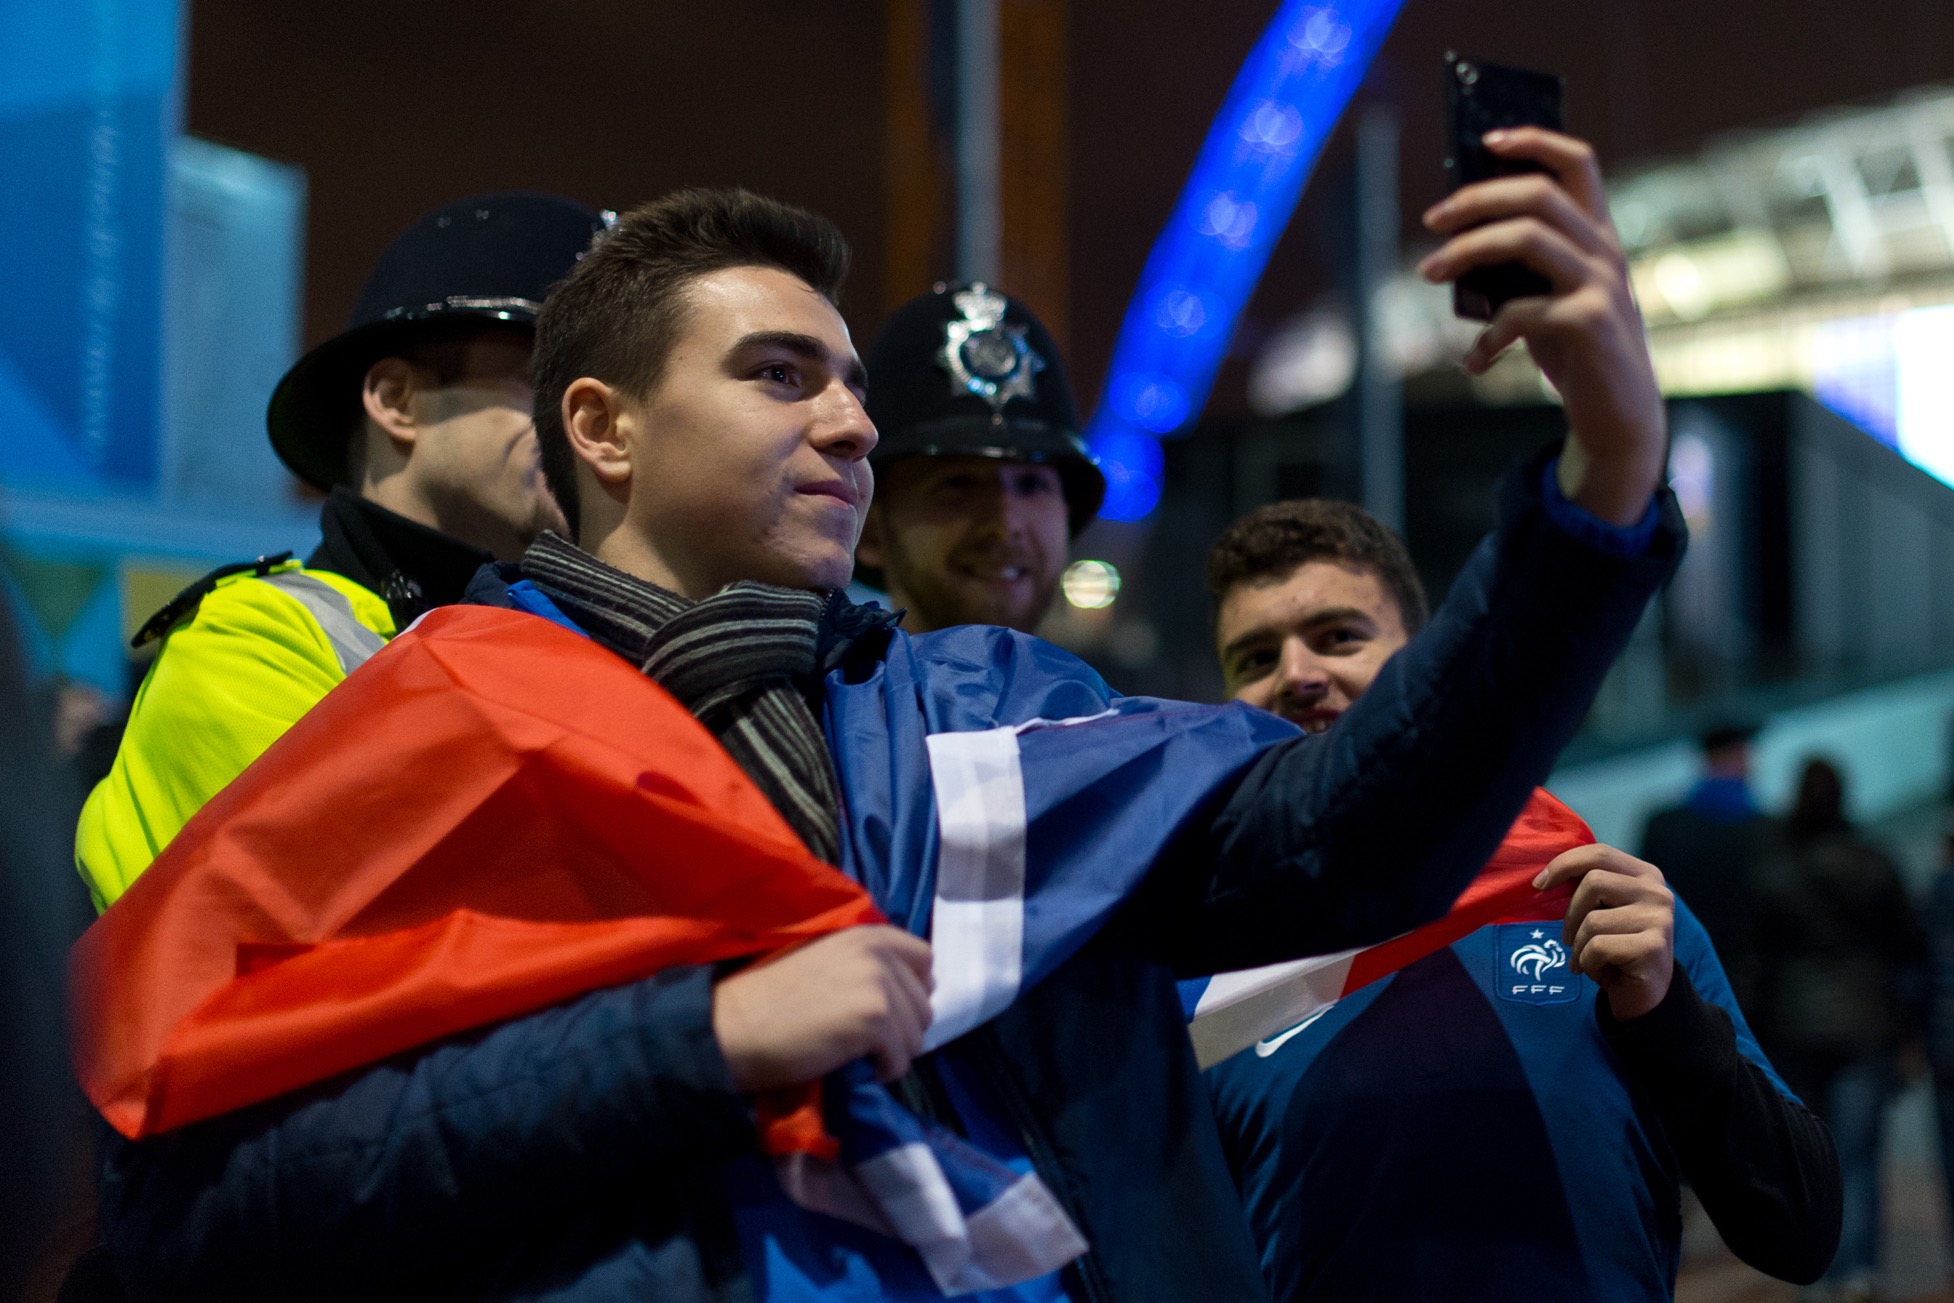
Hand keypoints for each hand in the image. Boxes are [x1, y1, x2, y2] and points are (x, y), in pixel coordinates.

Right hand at [712, 925, 933, 1089]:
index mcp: (867, 933)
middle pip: (925, 1003)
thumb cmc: (769, 997)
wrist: (734, 1026)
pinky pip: (900, 1060)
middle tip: (866, 1041)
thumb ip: (864, 963)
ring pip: (917, 1035)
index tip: (888, 1010)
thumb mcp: (824, 960)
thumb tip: (905, 990)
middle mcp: (878, 952)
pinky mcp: (873, 1019)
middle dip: (902, 1028)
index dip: (912, 989)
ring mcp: (878, 984)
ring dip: (892, 1053)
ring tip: (856, 1054)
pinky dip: (882, 1071)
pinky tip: (854, 1066)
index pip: (924, 959)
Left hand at [1419, 128, 1665, 525]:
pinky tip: (1473, 362)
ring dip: (1467, 251)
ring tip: (1427, 272)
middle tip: (1431, 219)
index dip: (1534, 140)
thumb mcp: (1546, 297)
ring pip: (1527, 238)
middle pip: (1538, 194)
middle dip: (1476, 198)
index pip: (1578, 162)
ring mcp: (1601, 284)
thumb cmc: (1574, 348)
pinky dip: (1487, 336)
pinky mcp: (1590, 323)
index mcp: (1597, 233)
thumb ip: (1518, 266)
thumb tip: (1455, 235)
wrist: (1617, 415)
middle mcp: (1605, 250)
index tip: (1485, 139)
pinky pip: (1522, 311)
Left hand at [1533, 843, 1674, 1020]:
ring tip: (1585, 958)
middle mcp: (1658, 892)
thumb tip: (1543, 878)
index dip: (1564, 864)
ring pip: (1592, 920)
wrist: (1644, 995)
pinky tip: (1598, 971)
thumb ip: (1586, 888)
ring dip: (1577, 945)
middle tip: (1568, 938)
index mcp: (1646, 875)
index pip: (1599, 854)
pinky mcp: (1653, 947)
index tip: (1539, 885)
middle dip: (1570, 914)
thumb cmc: (1616, 948)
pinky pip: (1598, 947)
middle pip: (1593, 883)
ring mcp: (1660, 919)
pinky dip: (1587, 962)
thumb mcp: (1603, 911)